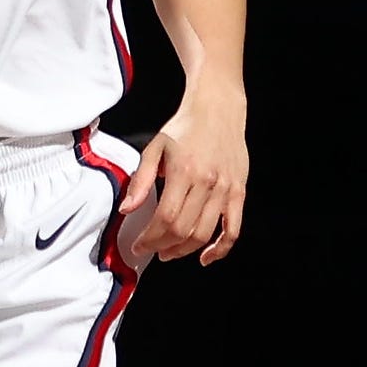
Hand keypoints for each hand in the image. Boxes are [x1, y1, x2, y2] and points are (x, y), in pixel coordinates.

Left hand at [119, 93, 246, 264]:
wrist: (218, 109)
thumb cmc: (185, 127)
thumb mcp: (155, 148)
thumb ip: (140, 180)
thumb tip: (127, 209)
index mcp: (184, 171)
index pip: (165, 218)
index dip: (150, 238)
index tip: (139, 245)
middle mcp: (207, 182)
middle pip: (183, 230)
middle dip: (162, 246)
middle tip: (151, 250)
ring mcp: (226, 189)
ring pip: (204, 233)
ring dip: (184, 250)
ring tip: (169, 252)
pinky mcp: (239, 192)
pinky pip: (233, 229)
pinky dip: (220, 249)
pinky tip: (205, 257)